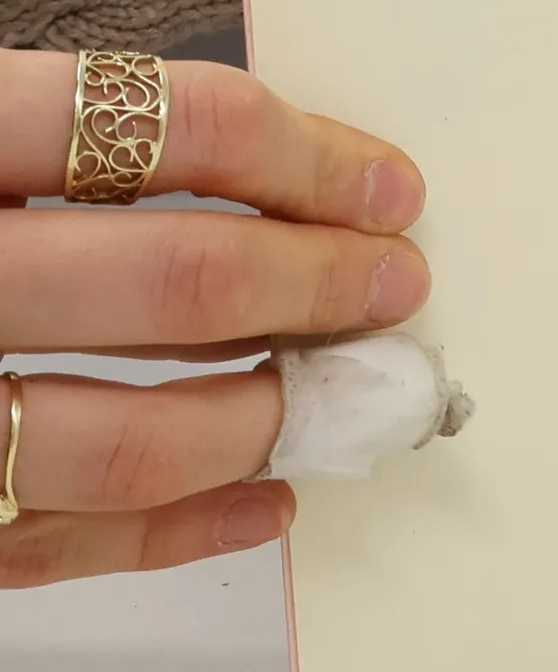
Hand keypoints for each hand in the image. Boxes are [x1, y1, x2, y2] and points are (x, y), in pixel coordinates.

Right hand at [0, 50, 429, 585]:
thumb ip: (48, 135)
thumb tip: (264, 171)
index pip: (166, 125)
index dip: (307, 157)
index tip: (388, 184)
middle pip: (176, 283)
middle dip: (321, 287)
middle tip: (395, 285)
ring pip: (129, 433)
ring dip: (267, 417)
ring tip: (337, 392)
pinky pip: (54, 546)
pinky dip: (182, 530)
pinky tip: (264, 501)